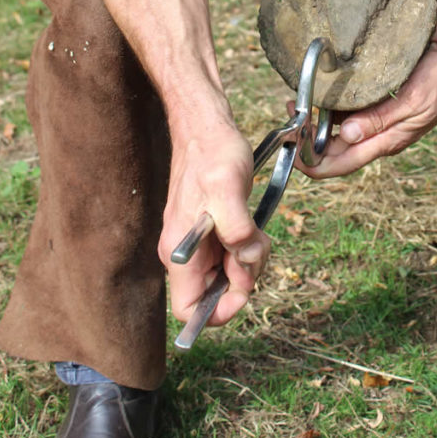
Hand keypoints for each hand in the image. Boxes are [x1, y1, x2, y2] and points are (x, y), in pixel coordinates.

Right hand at [158, 121, 269, 325]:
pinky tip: (255, 225)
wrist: (208, 126)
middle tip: (257, 247)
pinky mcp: (212, 229)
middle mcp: (184, 252)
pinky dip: (249, 246)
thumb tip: (246, 260)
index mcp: (179, 250)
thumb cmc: (213, 153)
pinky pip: (233, 253)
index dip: (218, 311)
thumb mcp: (228, 189)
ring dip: (249, 261)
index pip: (188, 310)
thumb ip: (237, 230)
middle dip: (242, 279)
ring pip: (227, 274)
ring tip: (257, 231)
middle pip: (214, 293)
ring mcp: (198, 241)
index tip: (245, 287)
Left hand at [301, 39, 436, 177]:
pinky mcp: (377, 103)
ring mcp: (376, 120)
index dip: (312, 161)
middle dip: (307, 138)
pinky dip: (329, 104)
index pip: (341, 163)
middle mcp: (377, 135)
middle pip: (334, 149)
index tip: (291, 145)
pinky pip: (346, 110)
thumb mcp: (413, 101)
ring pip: (337, 130)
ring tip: (298, 97)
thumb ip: (381, 119)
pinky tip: (319, 90)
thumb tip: (347, 136)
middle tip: (290, 109)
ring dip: (315, 119)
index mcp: (386, 141)